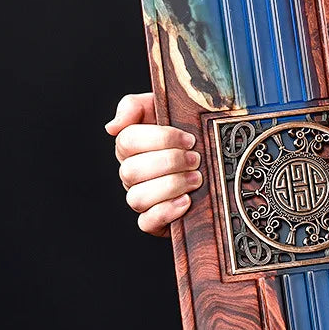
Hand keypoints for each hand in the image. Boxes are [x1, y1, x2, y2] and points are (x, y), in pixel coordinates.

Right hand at [105, 92, 201, 236]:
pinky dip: (167, 211)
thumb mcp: (165, 109)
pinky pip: (147, 222)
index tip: (189, 139)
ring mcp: (141, 199)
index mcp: (131, 147)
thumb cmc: (189, 136)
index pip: (128, 140)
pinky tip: (186, 201)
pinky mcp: (154, 221)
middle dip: (169, 162)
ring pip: (137, 198)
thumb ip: (135, 106)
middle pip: (131, 170)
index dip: (161, 139)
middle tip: (196, 159)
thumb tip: (112, 127)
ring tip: (196, 179)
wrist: (216, 165)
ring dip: (170, 186)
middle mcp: (132, 174)